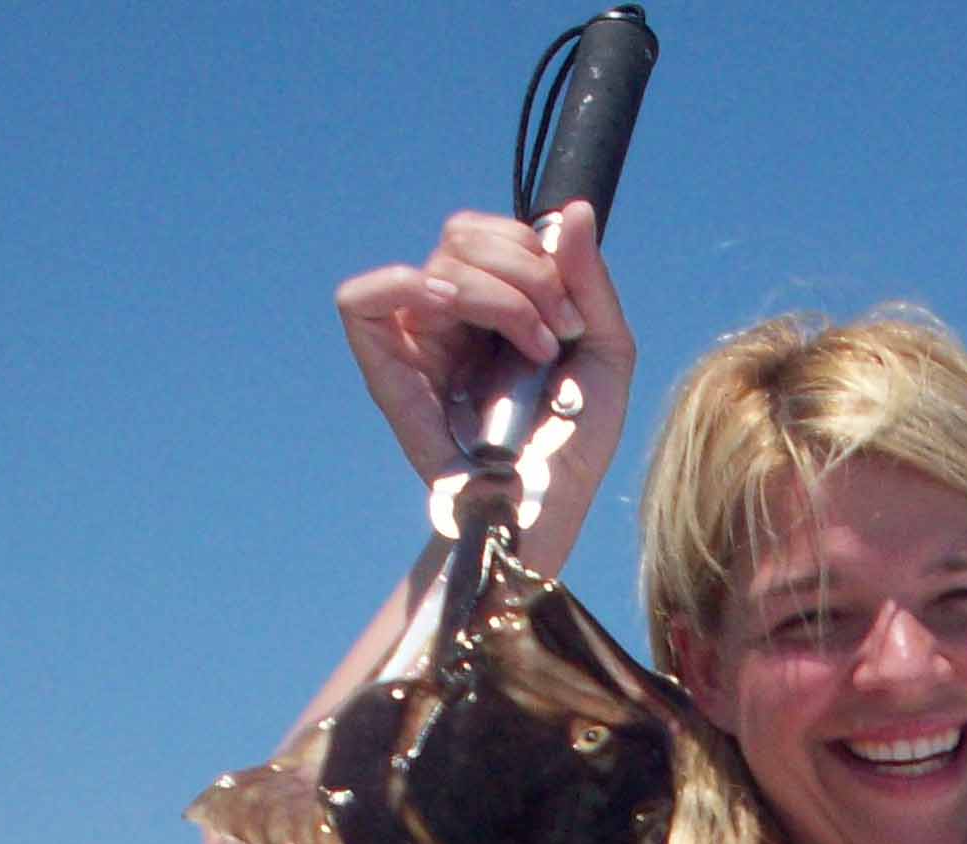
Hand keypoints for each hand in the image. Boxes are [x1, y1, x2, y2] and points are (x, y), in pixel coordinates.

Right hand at [335, 201, 634, 508]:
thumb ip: (590, 282)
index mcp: (494, 306)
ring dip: (498, 293)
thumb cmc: (572, 450)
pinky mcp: (385, 370)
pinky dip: (403, 286)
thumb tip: (572, 210)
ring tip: (531, 349)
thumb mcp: (605, 356)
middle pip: (463, 236)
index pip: (492, 232)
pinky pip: (360, 301)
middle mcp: (452, 319)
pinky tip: (450, 310)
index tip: (572, 316)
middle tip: (554, 335)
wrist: (544, 510)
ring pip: (439, 262)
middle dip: (524, 271)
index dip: (535, 252)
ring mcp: (417, 341)